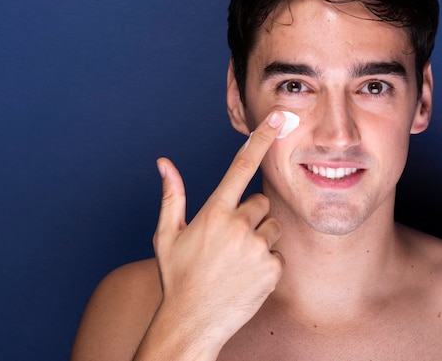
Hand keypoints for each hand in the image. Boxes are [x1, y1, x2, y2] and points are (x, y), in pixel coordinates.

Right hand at [153, 111, 286, 349]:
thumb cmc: (177, 277)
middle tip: (230, 240)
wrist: (192, 322)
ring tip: (237, 259)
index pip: (241, 167)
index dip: (260, 140)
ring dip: (260, 238)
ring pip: (272, 227)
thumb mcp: (166, 235)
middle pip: (261, 202)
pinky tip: (246, 275)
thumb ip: (171, 196)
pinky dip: (266, 262)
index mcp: (213, 213)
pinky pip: (277, 254)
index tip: (275, 120)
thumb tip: (164, 163)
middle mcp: (238, 226)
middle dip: (250, 215)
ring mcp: (257, 248)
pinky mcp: (272, 269)